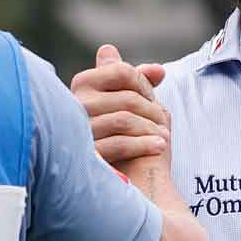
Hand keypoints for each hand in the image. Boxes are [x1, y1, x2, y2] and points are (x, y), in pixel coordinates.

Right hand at [70, 44, 168, 165]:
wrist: (115, 169)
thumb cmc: (120, 129)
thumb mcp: (128, 100)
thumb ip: (139, 80)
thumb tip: (158, 71)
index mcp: (84, 83)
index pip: (122, 71)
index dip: (144, 84)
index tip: (152, 99)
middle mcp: (76, 103)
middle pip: (127, 98)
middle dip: (152, 110)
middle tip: (163, 122)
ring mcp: (79, 129)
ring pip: (124, 120)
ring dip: (151, 128)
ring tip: (164, 136)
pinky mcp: (87, 153)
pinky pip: (119, 144)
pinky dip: (144, 145)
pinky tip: (159, 146)